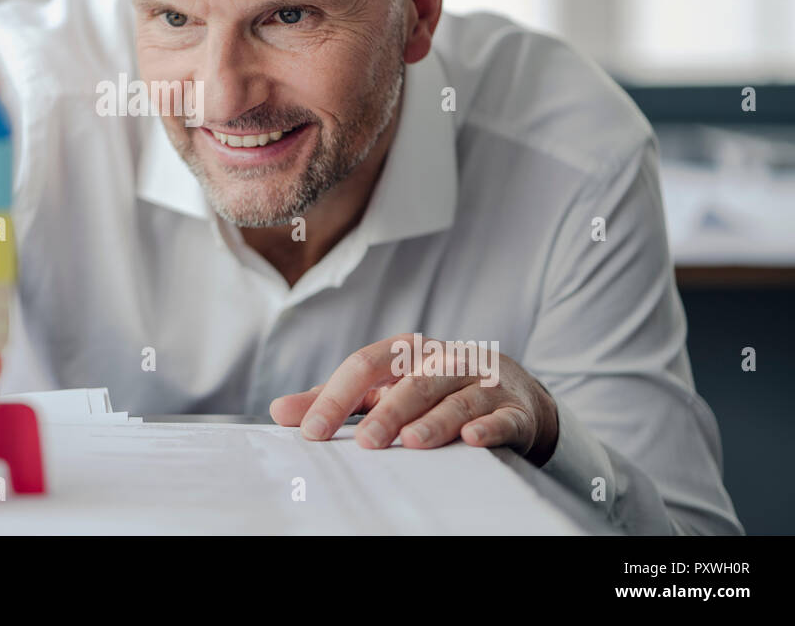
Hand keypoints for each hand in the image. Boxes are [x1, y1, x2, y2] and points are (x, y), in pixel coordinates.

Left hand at [269, 333, 558, 465]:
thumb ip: (334, 399)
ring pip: (457, 398)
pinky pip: (503, 417)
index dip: (337, 396)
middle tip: (365, 442)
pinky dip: (490, 427)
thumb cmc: (432, 388)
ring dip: (435, 420)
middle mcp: (444, 361)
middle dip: (387, 412)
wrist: (513, 392)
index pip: (365, 366)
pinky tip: (474, 439)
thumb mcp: (383, 388)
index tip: (311, 432)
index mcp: (406, 352)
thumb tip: (280, 412)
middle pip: (413, 381)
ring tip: (412, 442)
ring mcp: (482, 384)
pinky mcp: (514, 410)